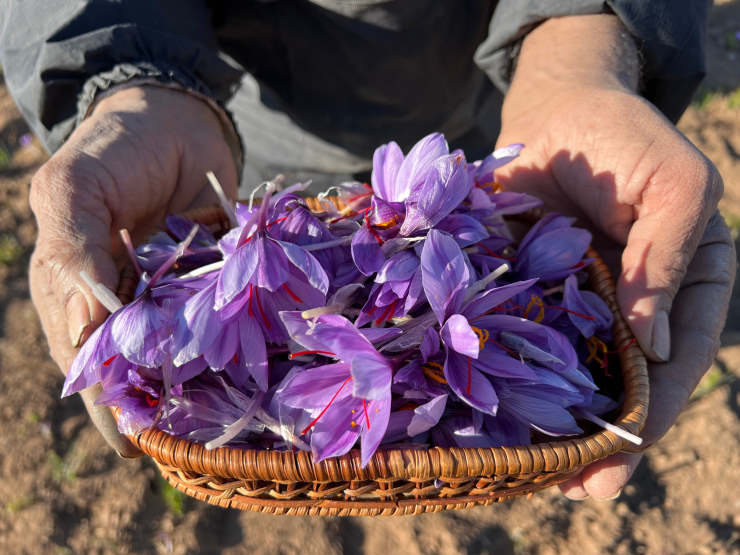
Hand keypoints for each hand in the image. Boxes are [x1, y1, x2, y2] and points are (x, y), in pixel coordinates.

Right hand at [29, 85, 237, 455]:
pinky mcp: (213, 280)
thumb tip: (85, 322)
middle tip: (182, 445)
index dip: (109, 400)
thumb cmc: (116, 147)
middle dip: (155, 404)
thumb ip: (71, 250)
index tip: (138, 440)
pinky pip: (223, 320)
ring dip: (196, 385)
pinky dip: (234, 345)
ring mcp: (170, 295)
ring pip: (179, 352)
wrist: (174, 115)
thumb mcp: (74, 188)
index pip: (88, 358)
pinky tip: (250, 373)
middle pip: (133, 367)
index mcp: (75, 290)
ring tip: (218, 426)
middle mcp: (123, 302)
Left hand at [496, 15, 735, 498]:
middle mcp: (630, 308)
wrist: (558, 113)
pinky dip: (508, 375)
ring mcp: (576, 305)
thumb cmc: (625, 139)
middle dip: (604, 436)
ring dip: (554, 423)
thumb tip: (655, 345)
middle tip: (578, 489)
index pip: (678, 360)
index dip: (658, 407)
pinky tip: (492, 412)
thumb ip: (667, 259)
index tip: (627, 449)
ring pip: (569, 373)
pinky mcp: (527, 294)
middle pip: (623, 382)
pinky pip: (518, 340)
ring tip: (533, 474)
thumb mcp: (674, 185)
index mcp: (684, 287)